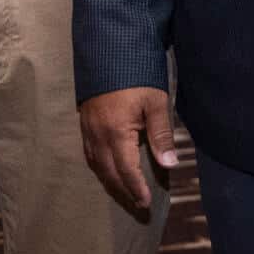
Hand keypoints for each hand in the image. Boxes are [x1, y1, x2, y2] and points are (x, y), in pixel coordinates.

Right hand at [79, 86, 175, 216]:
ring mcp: (88, 127)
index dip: (136, 188)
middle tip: (137, 204)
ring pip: (96, 163)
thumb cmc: (137, 75)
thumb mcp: (155, 102)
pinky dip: (99, 165)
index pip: (126, 169)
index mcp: (116, 131)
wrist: (109, 49)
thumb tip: (169, 164)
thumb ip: (161, 134)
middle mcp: (98, 134)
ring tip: (124, 192)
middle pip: (108, 171)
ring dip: (109, 181)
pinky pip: (88, 151)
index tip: (145, 203)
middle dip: (122, 190)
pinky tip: (106, 168)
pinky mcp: (84, 120)